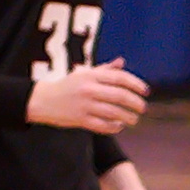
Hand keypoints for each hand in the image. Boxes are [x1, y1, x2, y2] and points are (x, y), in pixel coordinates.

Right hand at [32, 60, 148, 132]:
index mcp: (91, 75)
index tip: (146, 91)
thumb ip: (104, 69)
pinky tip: (119, 126)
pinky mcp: (80, 120)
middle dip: (136, 103)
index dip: (136, 84)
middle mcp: (89, 89)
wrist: (43, 100)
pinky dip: (114, 126)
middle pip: (120, 96)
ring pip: (114, 112)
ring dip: (128, 117)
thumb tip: (122, 62)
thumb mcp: (84, 73)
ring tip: (134, 119)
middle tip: (143, 108)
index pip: (120, 78)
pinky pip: (103, 125)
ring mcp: (84, 105)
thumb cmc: (68, 85)